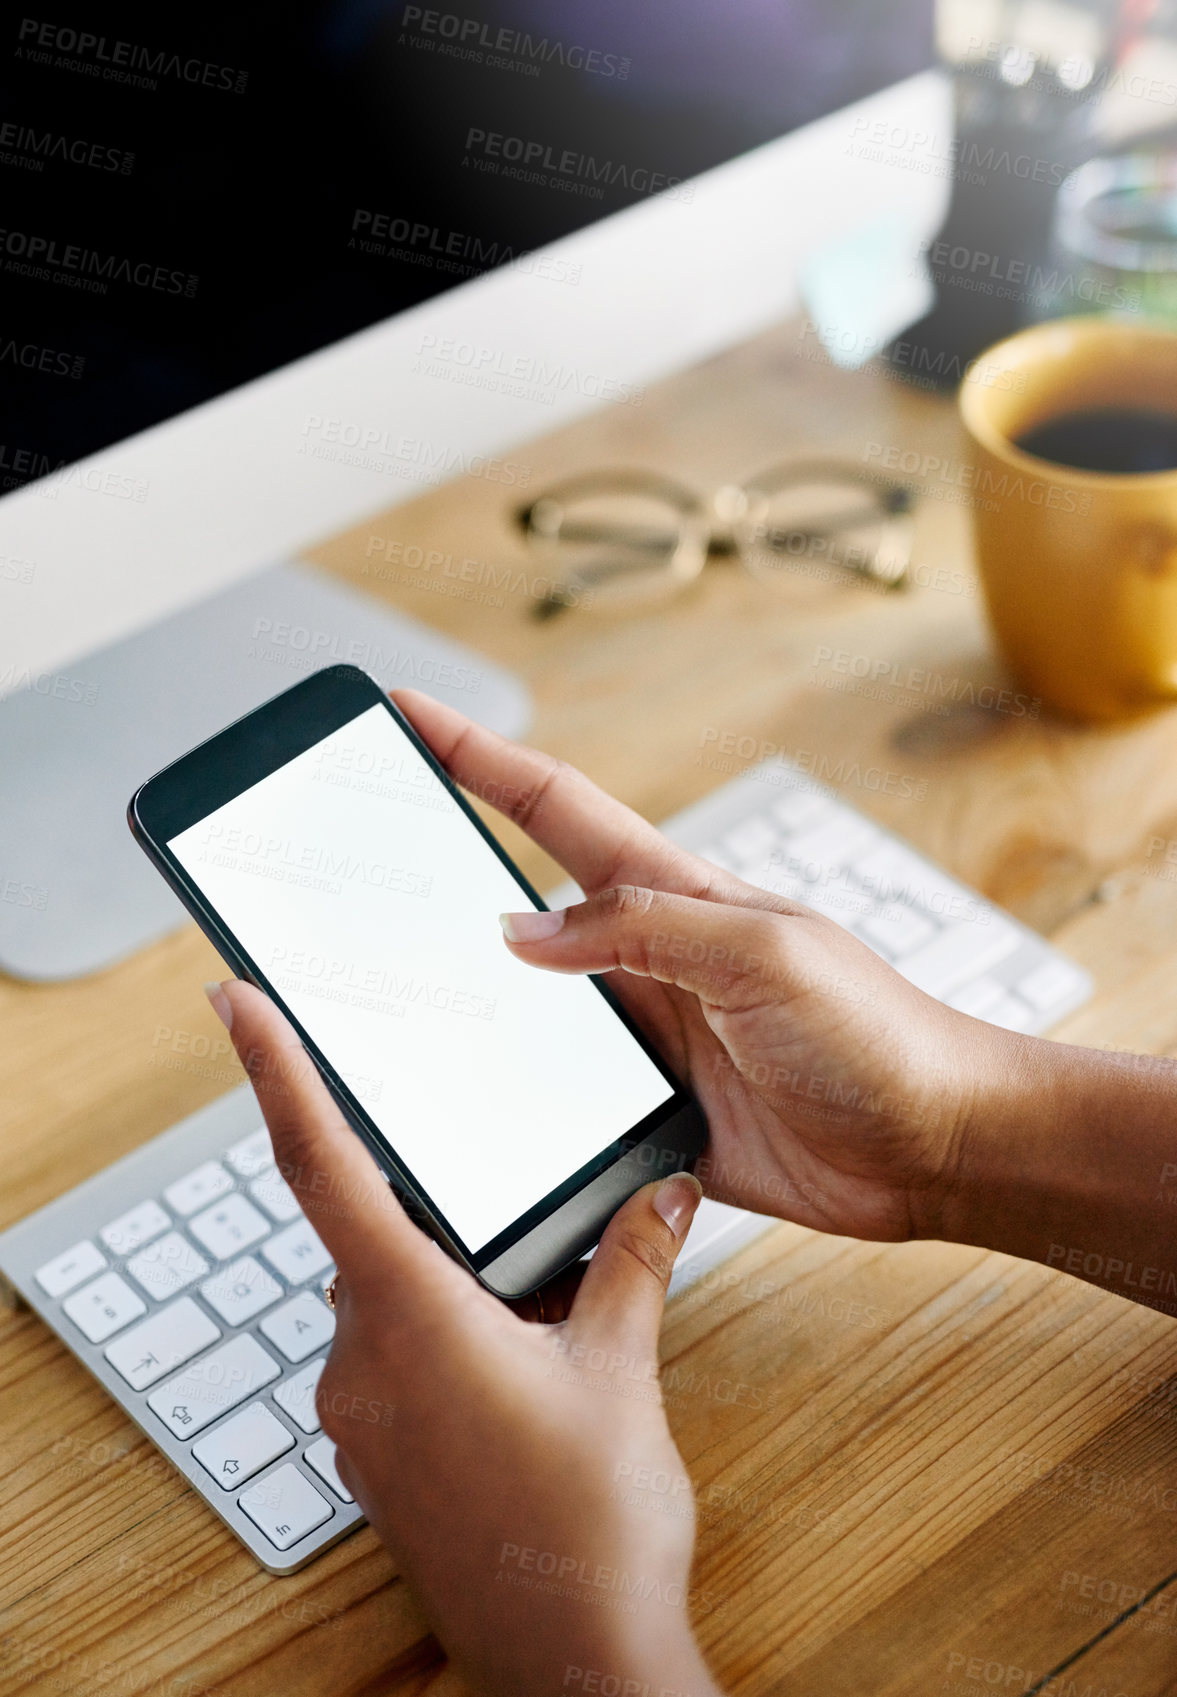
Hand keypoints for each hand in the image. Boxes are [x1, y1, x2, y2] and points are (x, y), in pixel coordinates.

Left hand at [210, 979, 722, 1696]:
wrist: (575, 1666)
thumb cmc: (593, 1527)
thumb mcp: (621, 1372)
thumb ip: (631, 1263)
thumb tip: (665, 1190)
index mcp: (409, 1316)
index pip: (323, 1167)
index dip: (276, 1073)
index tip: (238, 1004)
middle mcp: (360, 1361)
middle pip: (365, 1229)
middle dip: (423, 1191)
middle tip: (478, 1162)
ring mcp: (360, 1417)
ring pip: (384, 1293)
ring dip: (443, 1270)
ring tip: (532, 1294)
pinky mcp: (378, 1456)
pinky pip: (389, 1353)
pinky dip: (438, 1325)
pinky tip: (514, 1350)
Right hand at [392, 688, 1010, 1243]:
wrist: (935, 1144)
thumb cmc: (877, 1032)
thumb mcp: (762, 954)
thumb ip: (643, 931)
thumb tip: (520, 932)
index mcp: (672, 894)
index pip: (552, 806)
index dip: (476, 756)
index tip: (405, 709)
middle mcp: (645, 956)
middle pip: (518, 898)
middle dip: (436, 865)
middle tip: (355, 844)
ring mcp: (644, 1033)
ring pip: (524, 1001)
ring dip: (461, 989)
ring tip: (379, 981)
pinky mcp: (648, 1108)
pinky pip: (558, 1091)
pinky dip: (507, 1089)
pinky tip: (462, 1098)